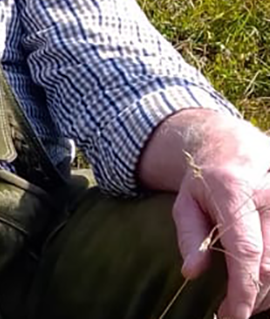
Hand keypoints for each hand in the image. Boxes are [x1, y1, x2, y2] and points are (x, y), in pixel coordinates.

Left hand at [140, 109, 269, 318]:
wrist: (232, 146)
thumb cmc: (205, 179)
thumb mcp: (185, 200)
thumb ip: (188, 235)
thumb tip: (192, 272)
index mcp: (234, 189)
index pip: (246, 250)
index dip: (242, 288)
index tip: (233, 314)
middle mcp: (269, 194)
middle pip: (269, 264)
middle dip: (251, 295)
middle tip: (231, 309)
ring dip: (267, 290)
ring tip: (245, 298)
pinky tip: (262, 282)